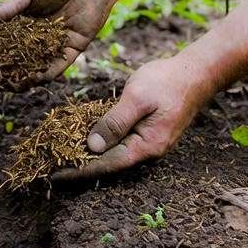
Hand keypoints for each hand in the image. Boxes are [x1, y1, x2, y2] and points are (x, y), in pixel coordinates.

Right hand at [0, 0, 119, 80]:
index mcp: (21, 21)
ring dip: (22, 76)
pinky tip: (34, 80)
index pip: (2, 38)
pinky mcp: (71, 50)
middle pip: (16, 56)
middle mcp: (35, 36)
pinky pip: (57, 66)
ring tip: (8, 85)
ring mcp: (52, 45)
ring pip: (35, 65)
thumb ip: (9, 4)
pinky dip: (46, 74)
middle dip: (3, 68)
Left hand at [53, 56, 217, 179]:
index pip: (107, 164)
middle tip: (50, 168)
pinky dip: (100, 141)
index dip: (79, 170)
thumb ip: (114, 122)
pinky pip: (120, 141)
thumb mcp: (136, 99)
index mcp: (147, 146)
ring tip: (60, 156)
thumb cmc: (167, 82)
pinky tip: (82, 139)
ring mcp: (149, 141)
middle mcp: (148, 149)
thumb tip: (92, 147)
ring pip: (114, 152)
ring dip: (88, 154)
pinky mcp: (147, 131)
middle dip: (80, 165)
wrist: (197, 72)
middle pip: (109, 162)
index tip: (55, 175)